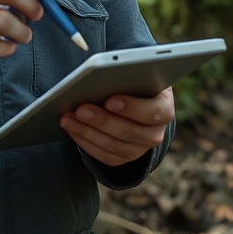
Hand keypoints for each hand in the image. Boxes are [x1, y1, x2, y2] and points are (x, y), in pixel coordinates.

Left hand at [59, 87, 174, 166]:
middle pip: (127, 131)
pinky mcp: (124, 158)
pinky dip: (85, 142)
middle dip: (101, 119)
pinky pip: (103, 155)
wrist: (140, 101)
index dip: (131, 107)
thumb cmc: (137, 83)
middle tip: (80, 108)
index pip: (151, 112)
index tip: (110, 100)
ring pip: (112, 145)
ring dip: (86, 131)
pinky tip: (71, 128)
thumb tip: (104, 75)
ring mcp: (140, 149)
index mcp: (164, 109)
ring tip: (68, 118)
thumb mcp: (139, 76)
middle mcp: (155, 133)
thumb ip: (128, 76)